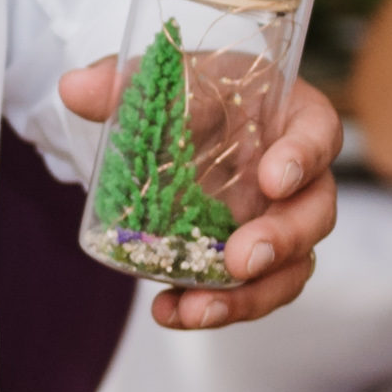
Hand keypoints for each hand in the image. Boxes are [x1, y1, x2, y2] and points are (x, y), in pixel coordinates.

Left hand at [57, 58, 342, 329]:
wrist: (186, 122)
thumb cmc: (194, 92)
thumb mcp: (163, 79)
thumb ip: (125, 83)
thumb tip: (75, 88)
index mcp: (292, 119)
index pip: (317, 134)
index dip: (303, 156)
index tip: (273, 178)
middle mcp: (301, 176)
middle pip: (314, 213)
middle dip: (282, 241)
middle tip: (242, 260)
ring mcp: (280, 221)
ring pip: (291, 267)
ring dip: (249, 295)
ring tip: (197, 309)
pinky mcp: (254, 255)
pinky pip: (253, 289)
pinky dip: (217, 306)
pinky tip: (172, 312)